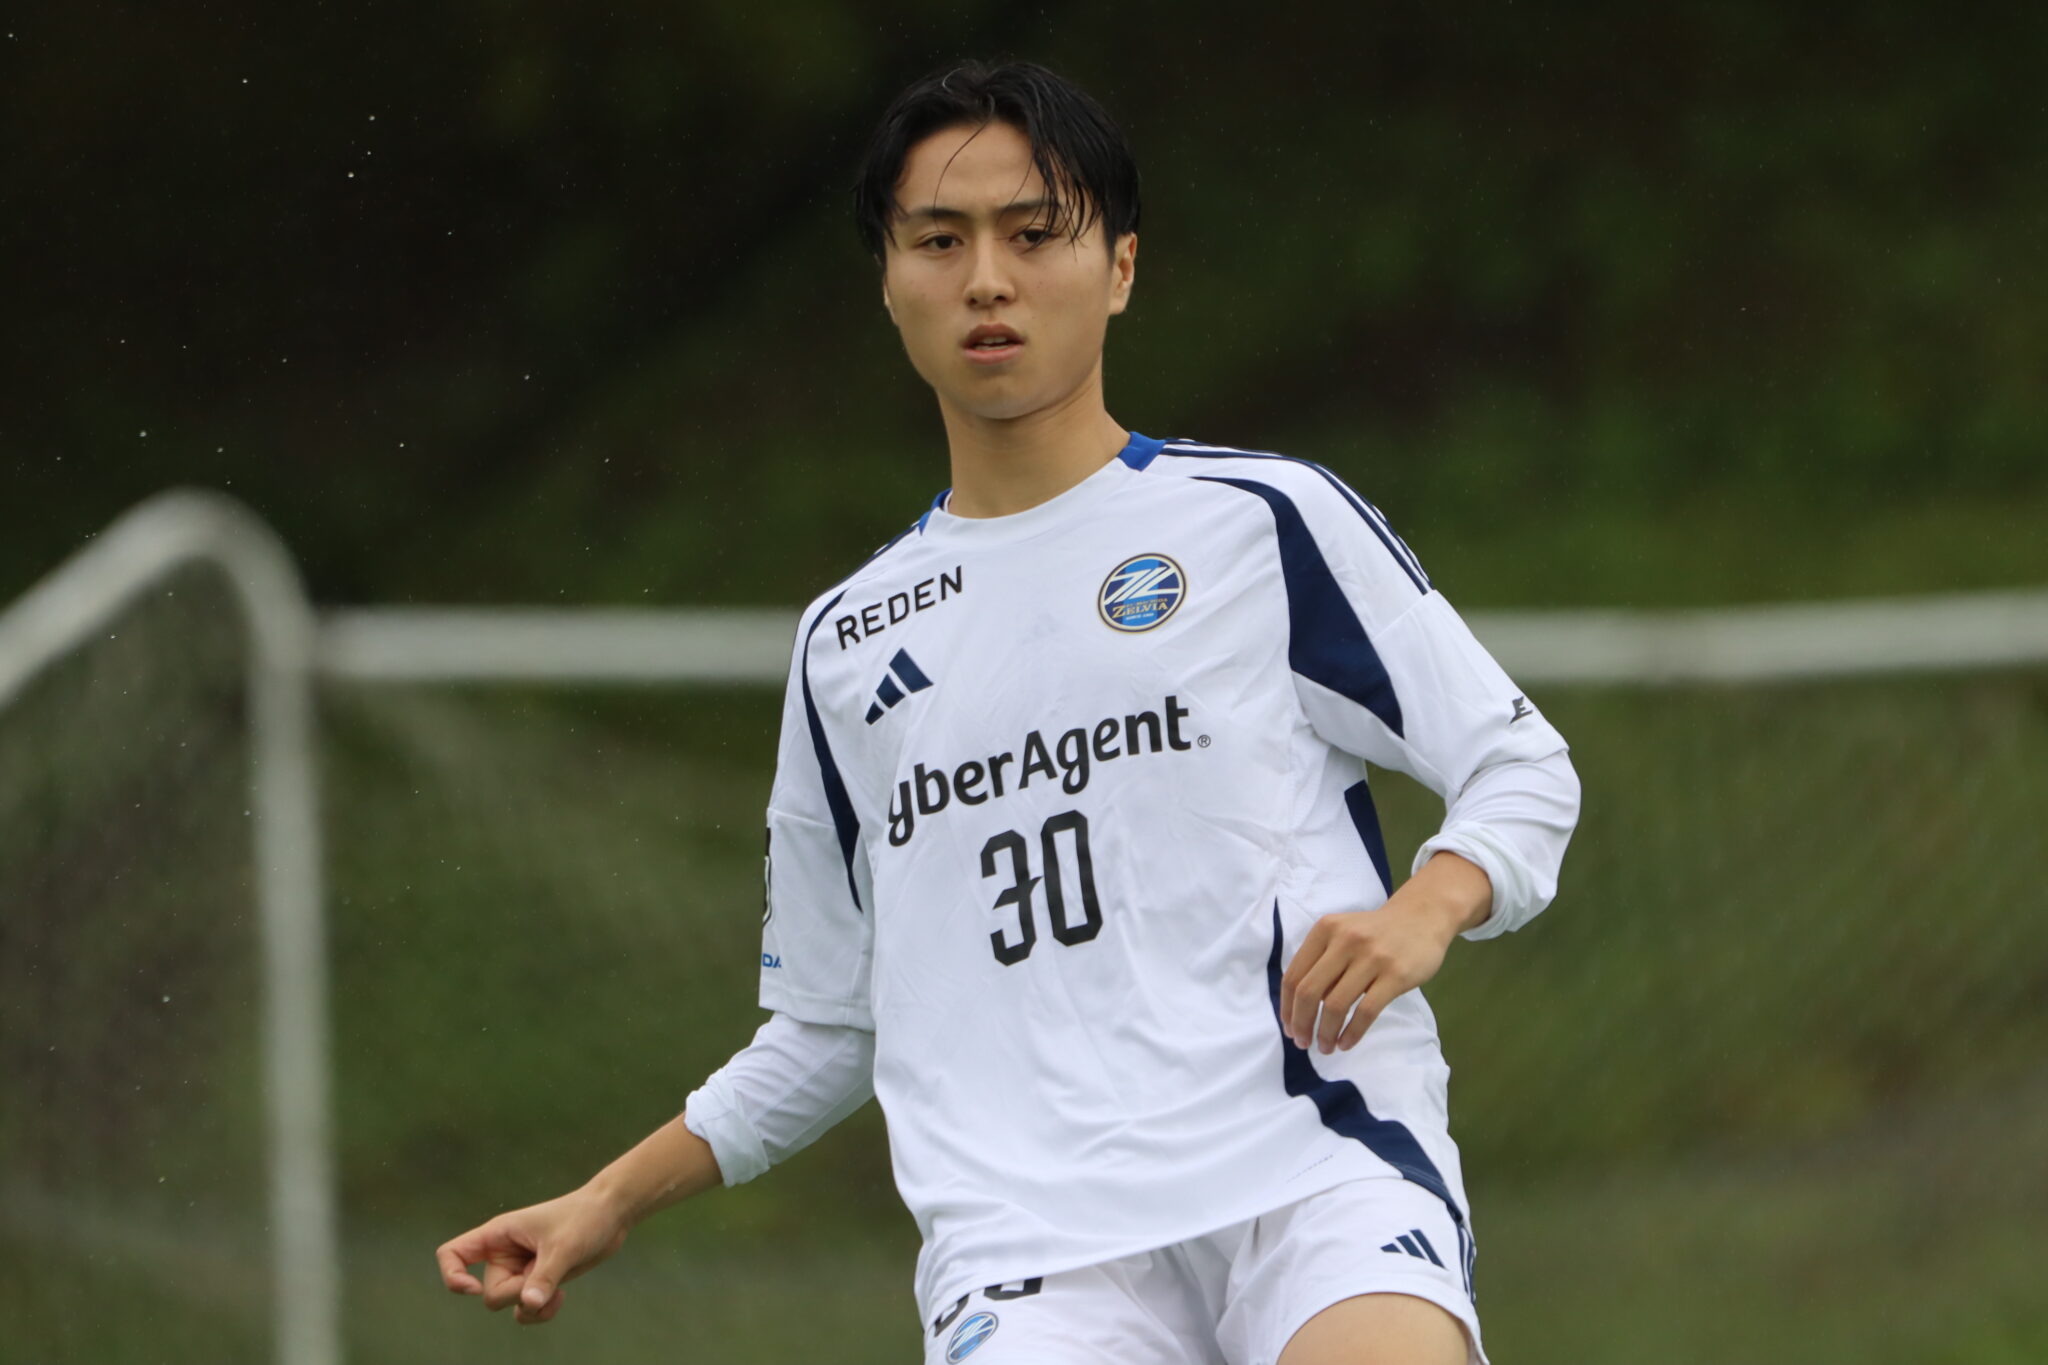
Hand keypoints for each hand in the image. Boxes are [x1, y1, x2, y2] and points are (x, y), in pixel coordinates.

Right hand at [435, 1187, 630, 1325]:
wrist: (611, 1215)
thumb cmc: (585, 1218)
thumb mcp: (564, 1247)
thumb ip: (545, 1277)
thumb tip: (529, 1305)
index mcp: (498, 1234)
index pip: (451, 1253)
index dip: (453, 1276)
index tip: (474, 1289)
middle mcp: (504, 1254)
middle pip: (491, 1294)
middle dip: (518, 1295)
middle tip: (546, 1279)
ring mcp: (520, 1269)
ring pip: (509, 1306)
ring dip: (532, 1308)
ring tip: (557, 1293)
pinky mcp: (538, 1281)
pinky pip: (527, 1309)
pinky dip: (541, 1311)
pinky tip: (561, 1297)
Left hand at [1279, 853, 1490, 1054]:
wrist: (1421, 917)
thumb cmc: (1375, 932)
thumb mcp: (1342, 934)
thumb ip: (1322, 962)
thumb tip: (1302, 1009)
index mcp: (1324, 930)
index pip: (1293, 976)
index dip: (1287, 1008)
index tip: (1289, 1028)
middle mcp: (1344, 940)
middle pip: (1309, 992)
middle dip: (1301, 1024)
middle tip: (1303, 1043)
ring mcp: (1371, 957)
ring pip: (1335, 1005)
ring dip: (1326, 1033)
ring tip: (1326, 1047)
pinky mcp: (1395, 974)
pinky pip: (1366, 1012)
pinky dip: (1352, 1033)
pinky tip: (1346, 1043)